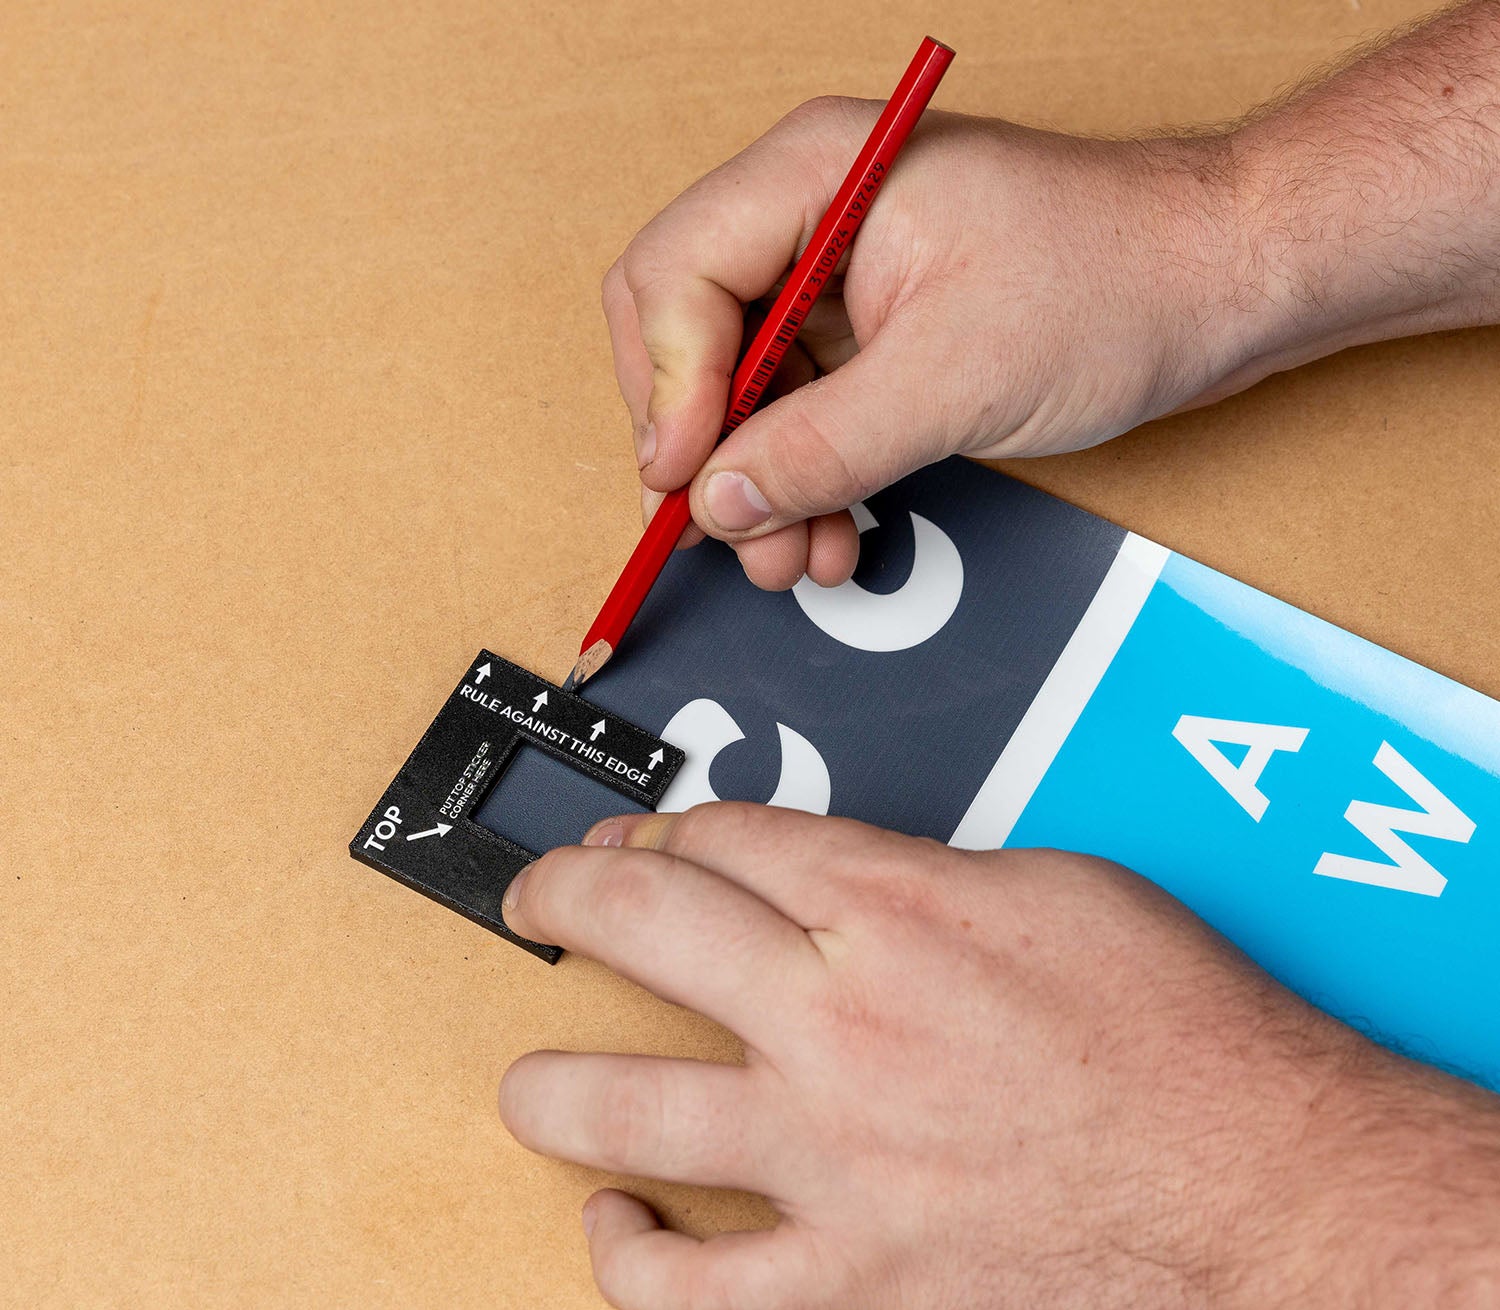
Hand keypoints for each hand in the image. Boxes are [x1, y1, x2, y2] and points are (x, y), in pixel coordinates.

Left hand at [497, 803, 1349, 1309]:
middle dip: (563, 895)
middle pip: (639, 922)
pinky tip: (615, 1231)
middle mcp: (837, 1020)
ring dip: (549, 1087)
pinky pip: (703, 1292)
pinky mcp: (856, 1268)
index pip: (724, 839)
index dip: (667, 829)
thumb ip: (921, 876)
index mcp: (891, 909)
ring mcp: (831, 1152)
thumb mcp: (1055, 887)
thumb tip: (838, 883)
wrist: (1261, 1184)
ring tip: (531, 1081)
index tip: (650, 842)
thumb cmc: (1181, 1031)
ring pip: (622, 1109)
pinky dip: (636, 1267)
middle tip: (541, 899)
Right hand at [603, 105, 1252, 588]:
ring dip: (753, 483)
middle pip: (682, 334)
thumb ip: (821, 448)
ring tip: (791, 555)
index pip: (675, 278)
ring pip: (735, 390)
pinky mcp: (867, 332)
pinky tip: (828, 531)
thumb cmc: (1115, 282)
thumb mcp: (953, 379)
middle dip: (702, 446)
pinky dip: (801, 479)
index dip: (666, 389)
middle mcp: (808, 215)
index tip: (688, 481)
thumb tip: (718, 503)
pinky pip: (795, 412)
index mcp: (814, 174)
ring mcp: (835, 276)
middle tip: (727, 529)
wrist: (1214, 287)